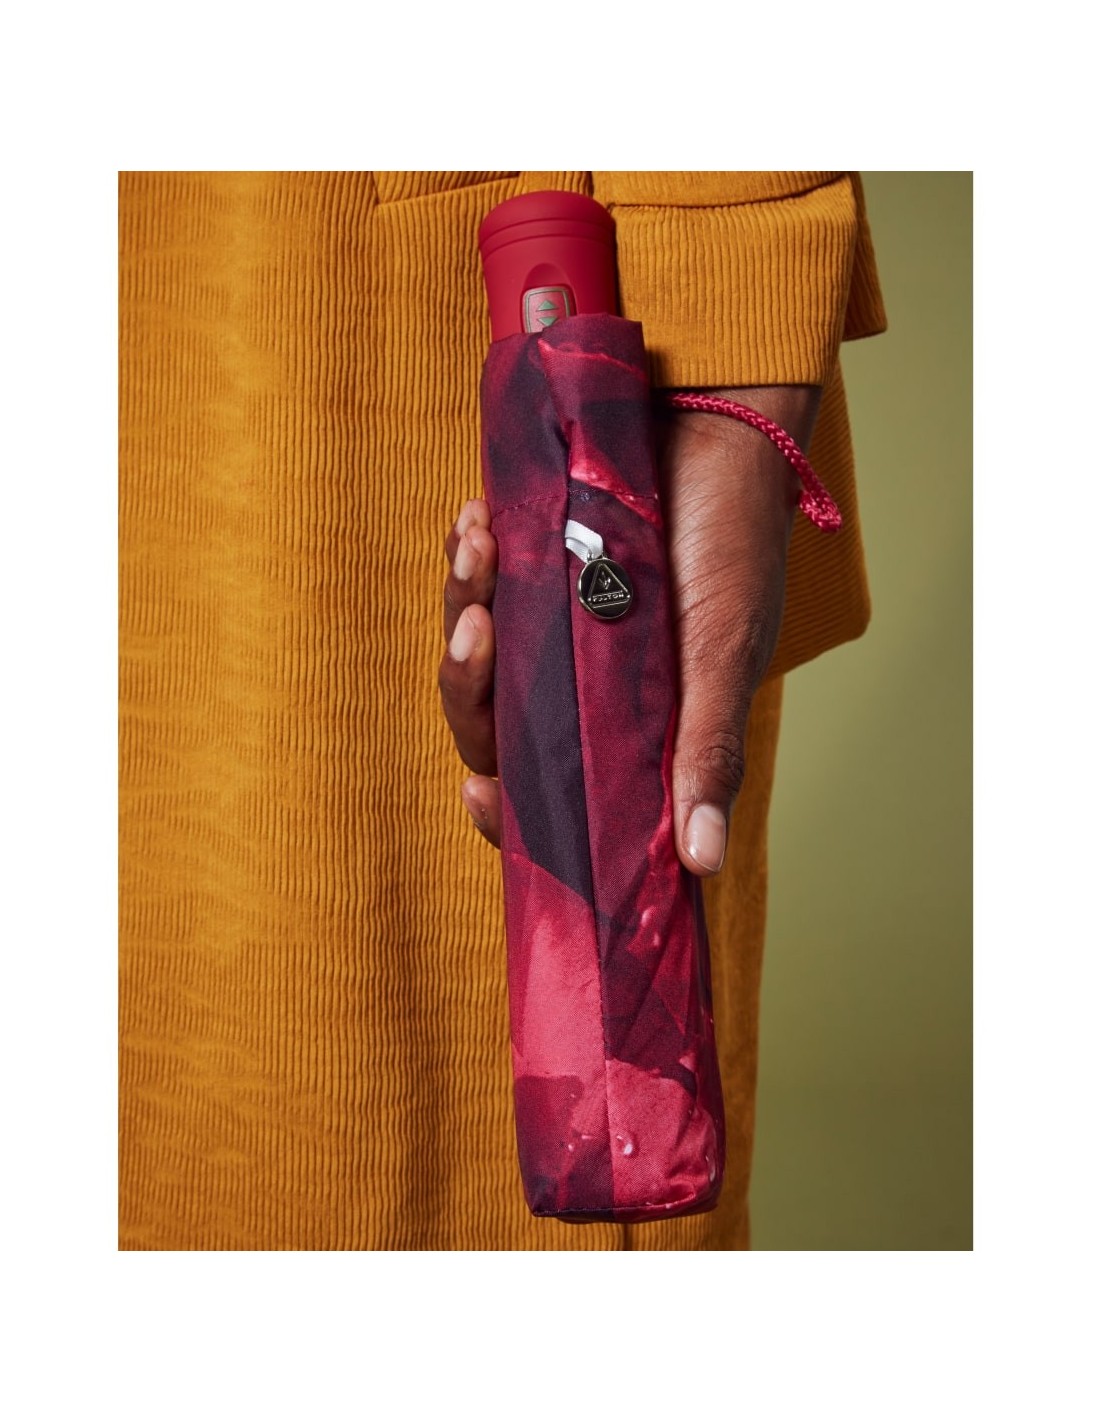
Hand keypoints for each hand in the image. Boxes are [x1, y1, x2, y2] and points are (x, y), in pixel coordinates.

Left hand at [437, 384, 819, 873]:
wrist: (717, 422)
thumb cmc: (733, 544)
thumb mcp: (724, 654)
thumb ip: (708, 752)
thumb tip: (704, 859)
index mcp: (630, 728)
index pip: (554, 798)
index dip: (510, 813)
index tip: (480, 794)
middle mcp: (583, 687)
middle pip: (493, 730)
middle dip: (470, 687)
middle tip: (479, 627)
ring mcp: (552, 627)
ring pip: (475, 657)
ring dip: (462, 606)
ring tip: (478, 543)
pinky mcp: (532, 568)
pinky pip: (476, 584)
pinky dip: (467, 559)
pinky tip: (475, 521)